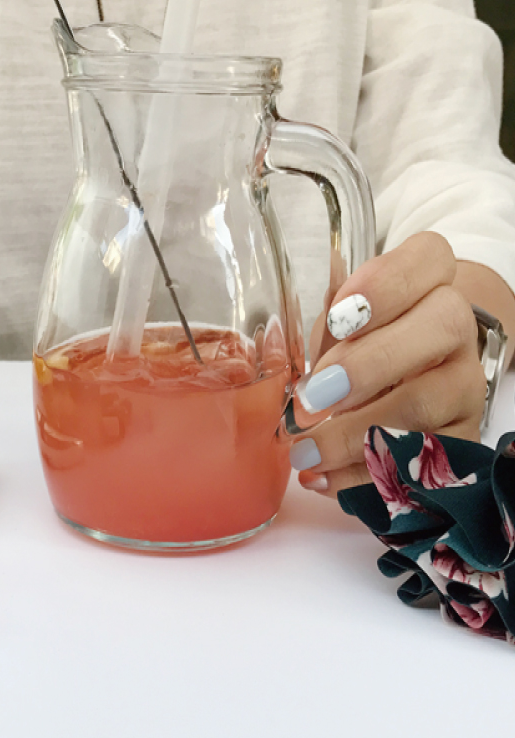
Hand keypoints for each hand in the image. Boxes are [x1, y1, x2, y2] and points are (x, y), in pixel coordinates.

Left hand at [290, 232, 485, 496]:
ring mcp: (464, 382)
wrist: (408, 379)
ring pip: (427, 401)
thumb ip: (319, 315)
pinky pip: (422, 459)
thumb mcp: (337, 320)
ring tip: (304, 451)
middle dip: (369, 364)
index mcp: (426, 281)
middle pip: (441, 326)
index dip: (387, 285)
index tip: (338, 318)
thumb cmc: (358, 339)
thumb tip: (273, 336)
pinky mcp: (462, 434)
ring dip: (356, 431)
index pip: (430, 258)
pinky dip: (364, 474)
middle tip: (313, 396)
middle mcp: (455, 326)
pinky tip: (323, 479)